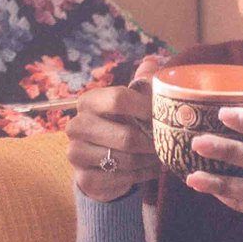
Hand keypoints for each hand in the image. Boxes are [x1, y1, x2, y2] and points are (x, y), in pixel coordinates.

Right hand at [67, 82, 156, 202]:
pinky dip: (141, 176)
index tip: (162, 115)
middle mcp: (76, 125)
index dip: (145, 107)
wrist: (101, 161)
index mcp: (88, 101)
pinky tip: (148, 169)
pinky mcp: (84, 178)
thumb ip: (142, 83)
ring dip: (149, 161)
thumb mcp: (131, 102)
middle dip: (152, 142)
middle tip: (166, 143)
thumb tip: (151, 62)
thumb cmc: (121, 123)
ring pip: (125, 160)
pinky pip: (121, 180)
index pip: (119, 99)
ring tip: (161, 156)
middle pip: (126, 136)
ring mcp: (76, 153)